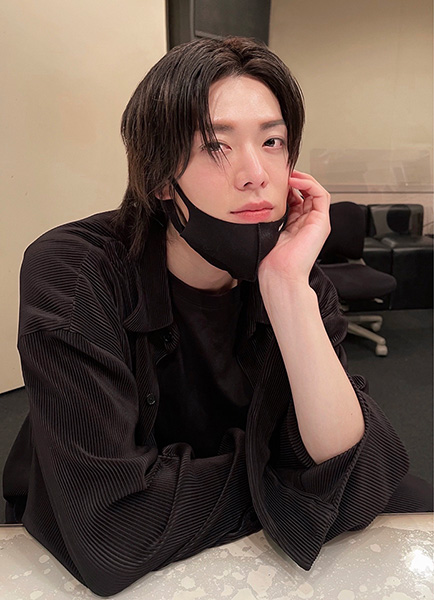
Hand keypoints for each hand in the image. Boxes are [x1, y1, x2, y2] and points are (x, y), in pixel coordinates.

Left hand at [258, 170, 330, 284]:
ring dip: (302, 179)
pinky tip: (294, 181)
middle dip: (294, 180)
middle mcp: (308, 224)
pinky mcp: (322, 222)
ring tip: (288, 174)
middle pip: (306, 193)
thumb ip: (270, 218)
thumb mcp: (268, 232)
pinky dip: (309, 184)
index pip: (295, 199)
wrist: (280, 275)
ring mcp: (317, 222)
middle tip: (281, 172)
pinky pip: (320, 194)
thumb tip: (261, 204)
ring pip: (315, 191)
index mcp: (296, 227)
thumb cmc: (272, 262)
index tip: (273, 181)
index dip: (286, 187)